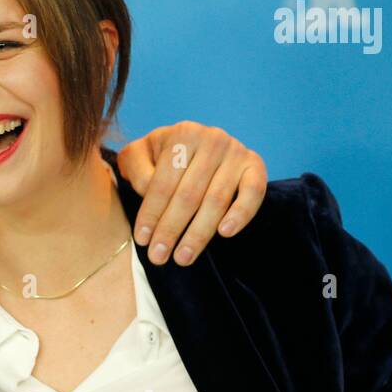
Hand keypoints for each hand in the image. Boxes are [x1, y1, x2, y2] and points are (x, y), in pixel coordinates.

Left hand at [115, 122, 266, 265]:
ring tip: (183, 257)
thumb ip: (136, 169)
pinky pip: (253, 192)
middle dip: (172, 229)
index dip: (151, 214)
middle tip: (159, 257)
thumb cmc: (160, 156)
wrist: (193, 145)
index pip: (163, 183)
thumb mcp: (138, 155)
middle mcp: (212, 139)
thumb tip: (149, 194)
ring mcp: (236, 151)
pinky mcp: (255, 164)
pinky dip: (241, 214)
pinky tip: (224, 233)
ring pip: (217, 199)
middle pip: (189, 194)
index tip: (143, 240)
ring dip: (199, 233)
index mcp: (182, 134)